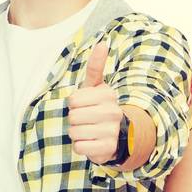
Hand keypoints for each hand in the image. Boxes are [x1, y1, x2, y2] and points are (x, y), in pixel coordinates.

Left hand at [69, 41, 123, 163]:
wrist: (119, 135)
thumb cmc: (100, 107)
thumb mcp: (97, 87)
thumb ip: (95, 66)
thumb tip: (102, 42)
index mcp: (107, 95)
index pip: (72, 100)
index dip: (74, 105)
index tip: (85, 106)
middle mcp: (112, 112)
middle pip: (73, 117)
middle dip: (74, 120)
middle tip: (87, 120)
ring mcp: (111, 131)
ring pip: (74, 133)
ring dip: (77, 134)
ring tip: (89, 131)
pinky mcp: (108, 148)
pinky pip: (80, 147)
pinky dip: (81, 146)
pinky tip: (91, 143)